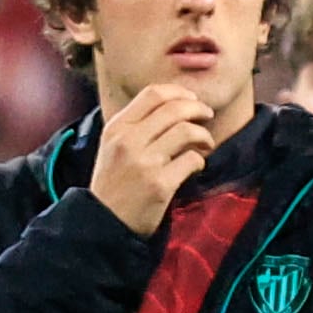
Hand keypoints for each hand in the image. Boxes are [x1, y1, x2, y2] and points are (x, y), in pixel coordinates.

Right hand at [92, 84, 214, 235]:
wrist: (104, 219)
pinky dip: (200, 161)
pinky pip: (192, 160)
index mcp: (117, 127)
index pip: (153, 94)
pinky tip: (196, 167)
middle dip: (199, 109)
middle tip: (208, 117)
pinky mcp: (160, 184)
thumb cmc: (115, 181)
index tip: (193, 100)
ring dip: (204, 136)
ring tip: (206, 144)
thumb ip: (138, 126)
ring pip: (187, 131)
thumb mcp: (114, 145)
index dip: (180, 93)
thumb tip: (174, 106)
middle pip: (175, 109)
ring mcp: (144, 162)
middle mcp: (128, 140)